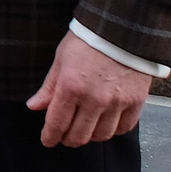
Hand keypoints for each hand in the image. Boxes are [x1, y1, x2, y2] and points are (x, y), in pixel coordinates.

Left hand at [27, 32, 152, 147]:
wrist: (122, 30)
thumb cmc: (88, 41)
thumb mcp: (61, 60)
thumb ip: (49, 87)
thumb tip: (34, 106)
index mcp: (71, 87)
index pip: (57, 123)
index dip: (50, 136)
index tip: (48, 141)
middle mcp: (94, 99)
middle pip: (79, 135)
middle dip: (68, 139)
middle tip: (64, 137)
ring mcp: (117, 103)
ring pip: (101, 136)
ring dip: (90, 137)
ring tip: (84, 130)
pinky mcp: (136, 103)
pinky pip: (123, 128)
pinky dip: (113, 131)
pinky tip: (105, 125)